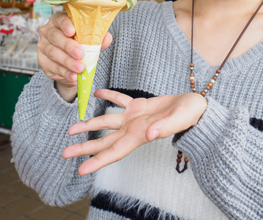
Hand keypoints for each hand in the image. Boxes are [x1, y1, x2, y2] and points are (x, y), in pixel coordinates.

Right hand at [37, 12, 112, 98]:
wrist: (70, 65)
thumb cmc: (79, 45)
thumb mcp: (90, 40)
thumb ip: (97, 38)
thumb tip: (107, 37)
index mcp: (58, 21)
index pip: (60, 19)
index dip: (65, 24)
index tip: (72, 31)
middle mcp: (47, 31)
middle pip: (55, 37)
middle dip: (68, 46)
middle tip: (80, 54)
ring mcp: (43, 46)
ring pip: (53, 53)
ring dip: (67, 62)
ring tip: (79, 68)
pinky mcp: (42, 61)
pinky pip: (52, 67)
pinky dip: (64, 73)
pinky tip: (73, 76)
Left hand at [62, 89, 207, 175]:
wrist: (198, 108)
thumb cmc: (191, 116)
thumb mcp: (178, 121)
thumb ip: (163, 127)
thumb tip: (148, 135)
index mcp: (139, 136)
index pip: (113, 152)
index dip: (96, 161)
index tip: (80, 169)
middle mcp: (133, 129)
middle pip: (104, 141)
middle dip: (84, 148)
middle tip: (64, 152)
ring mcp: (134, 118)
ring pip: (106, 122)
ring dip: (89, 124)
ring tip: (71, 128)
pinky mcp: (139, 105)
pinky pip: (119, 101)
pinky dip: (108, 97)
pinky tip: (97, 93)